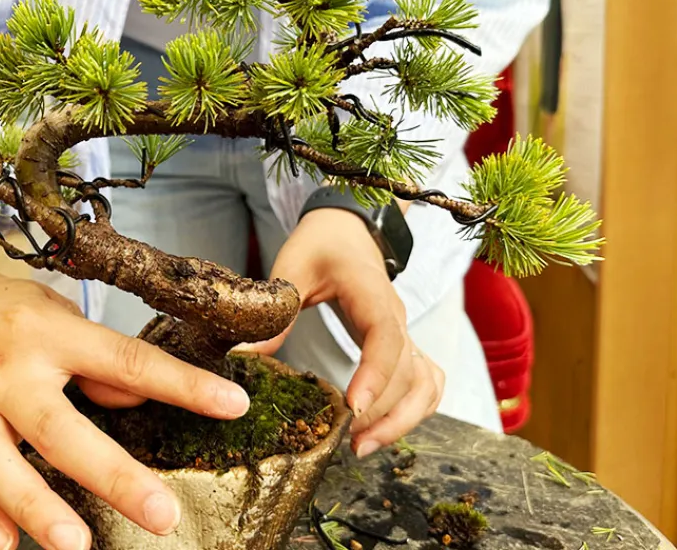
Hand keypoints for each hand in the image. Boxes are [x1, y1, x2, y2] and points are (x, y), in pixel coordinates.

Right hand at [0, 193, 250, 549]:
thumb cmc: (5, 309)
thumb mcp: (60, 315)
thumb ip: (101, 362)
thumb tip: (142, 400)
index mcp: (47, 333)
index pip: (125, 361)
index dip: (182, 384)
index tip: (230, 404)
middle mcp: (6, 370)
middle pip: (59, 429)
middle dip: (111, 475)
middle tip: (159, 513)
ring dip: (34, 506)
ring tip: (75, 545)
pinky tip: (5, 545)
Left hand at [247, 208, 443, 456]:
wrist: (348, 230)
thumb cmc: (320, 245)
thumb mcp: (290, 268)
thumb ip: (277, 310)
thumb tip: (249, 355)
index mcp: (370, 292)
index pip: (385, 335)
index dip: (375, 373)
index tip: (354, 407)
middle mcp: (396, 316)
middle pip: (408, 371)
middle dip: (385, 413)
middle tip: (349, 443)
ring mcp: (405, 332)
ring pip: (426, 383)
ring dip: (404, 419)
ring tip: (364, 446)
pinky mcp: (404, 345)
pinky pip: (427, 382)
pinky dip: (414, 410)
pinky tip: (383, 429)